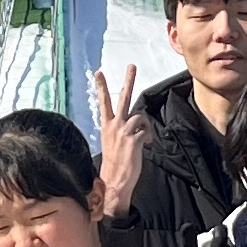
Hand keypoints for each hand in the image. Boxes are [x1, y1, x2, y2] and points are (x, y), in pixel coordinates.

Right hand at [89, 66, 145, 218]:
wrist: (114, 180)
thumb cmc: (115, 164)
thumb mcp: (113, 143)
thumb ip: (121, 130)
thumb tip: (135, 125)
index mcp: (106, 126)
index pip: (103, 102)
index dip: (101, 87)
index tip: (98, 72)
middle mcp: (114, 125)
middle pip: (123, 97)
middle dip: (128, 80)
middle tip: (132, 65)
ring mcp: (123, 131)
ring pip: (140, 117)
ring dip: (145, 128)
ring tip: (143, 140)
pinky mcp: (133, 139)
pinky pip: (146, 131)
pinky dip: (147, 138)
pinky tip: (144, 146)